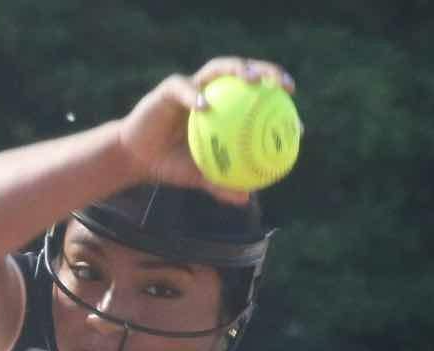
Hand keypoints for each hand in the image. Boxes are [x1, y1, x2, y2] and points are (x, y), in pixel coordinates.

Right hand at [116, 58, 295, 206]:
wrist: (137, 159)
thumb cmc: (171, 166)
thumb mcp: (199, 177)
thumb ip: (221, 183)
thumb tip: (246, 198)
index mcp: (224, 109)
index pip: (255, 99)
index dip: (277, 105)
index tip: (297, 117)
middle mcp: (211, 92)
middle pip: (243, 72)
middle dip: (266, 72)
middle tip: (283, 86)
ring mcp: (190, 87)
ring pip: (218, 69)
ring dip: (237, 70)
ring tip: (251, 81)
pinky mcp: (168, 89)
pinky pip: (183, 90)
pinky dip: (193, 96)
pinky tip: (204, 107)